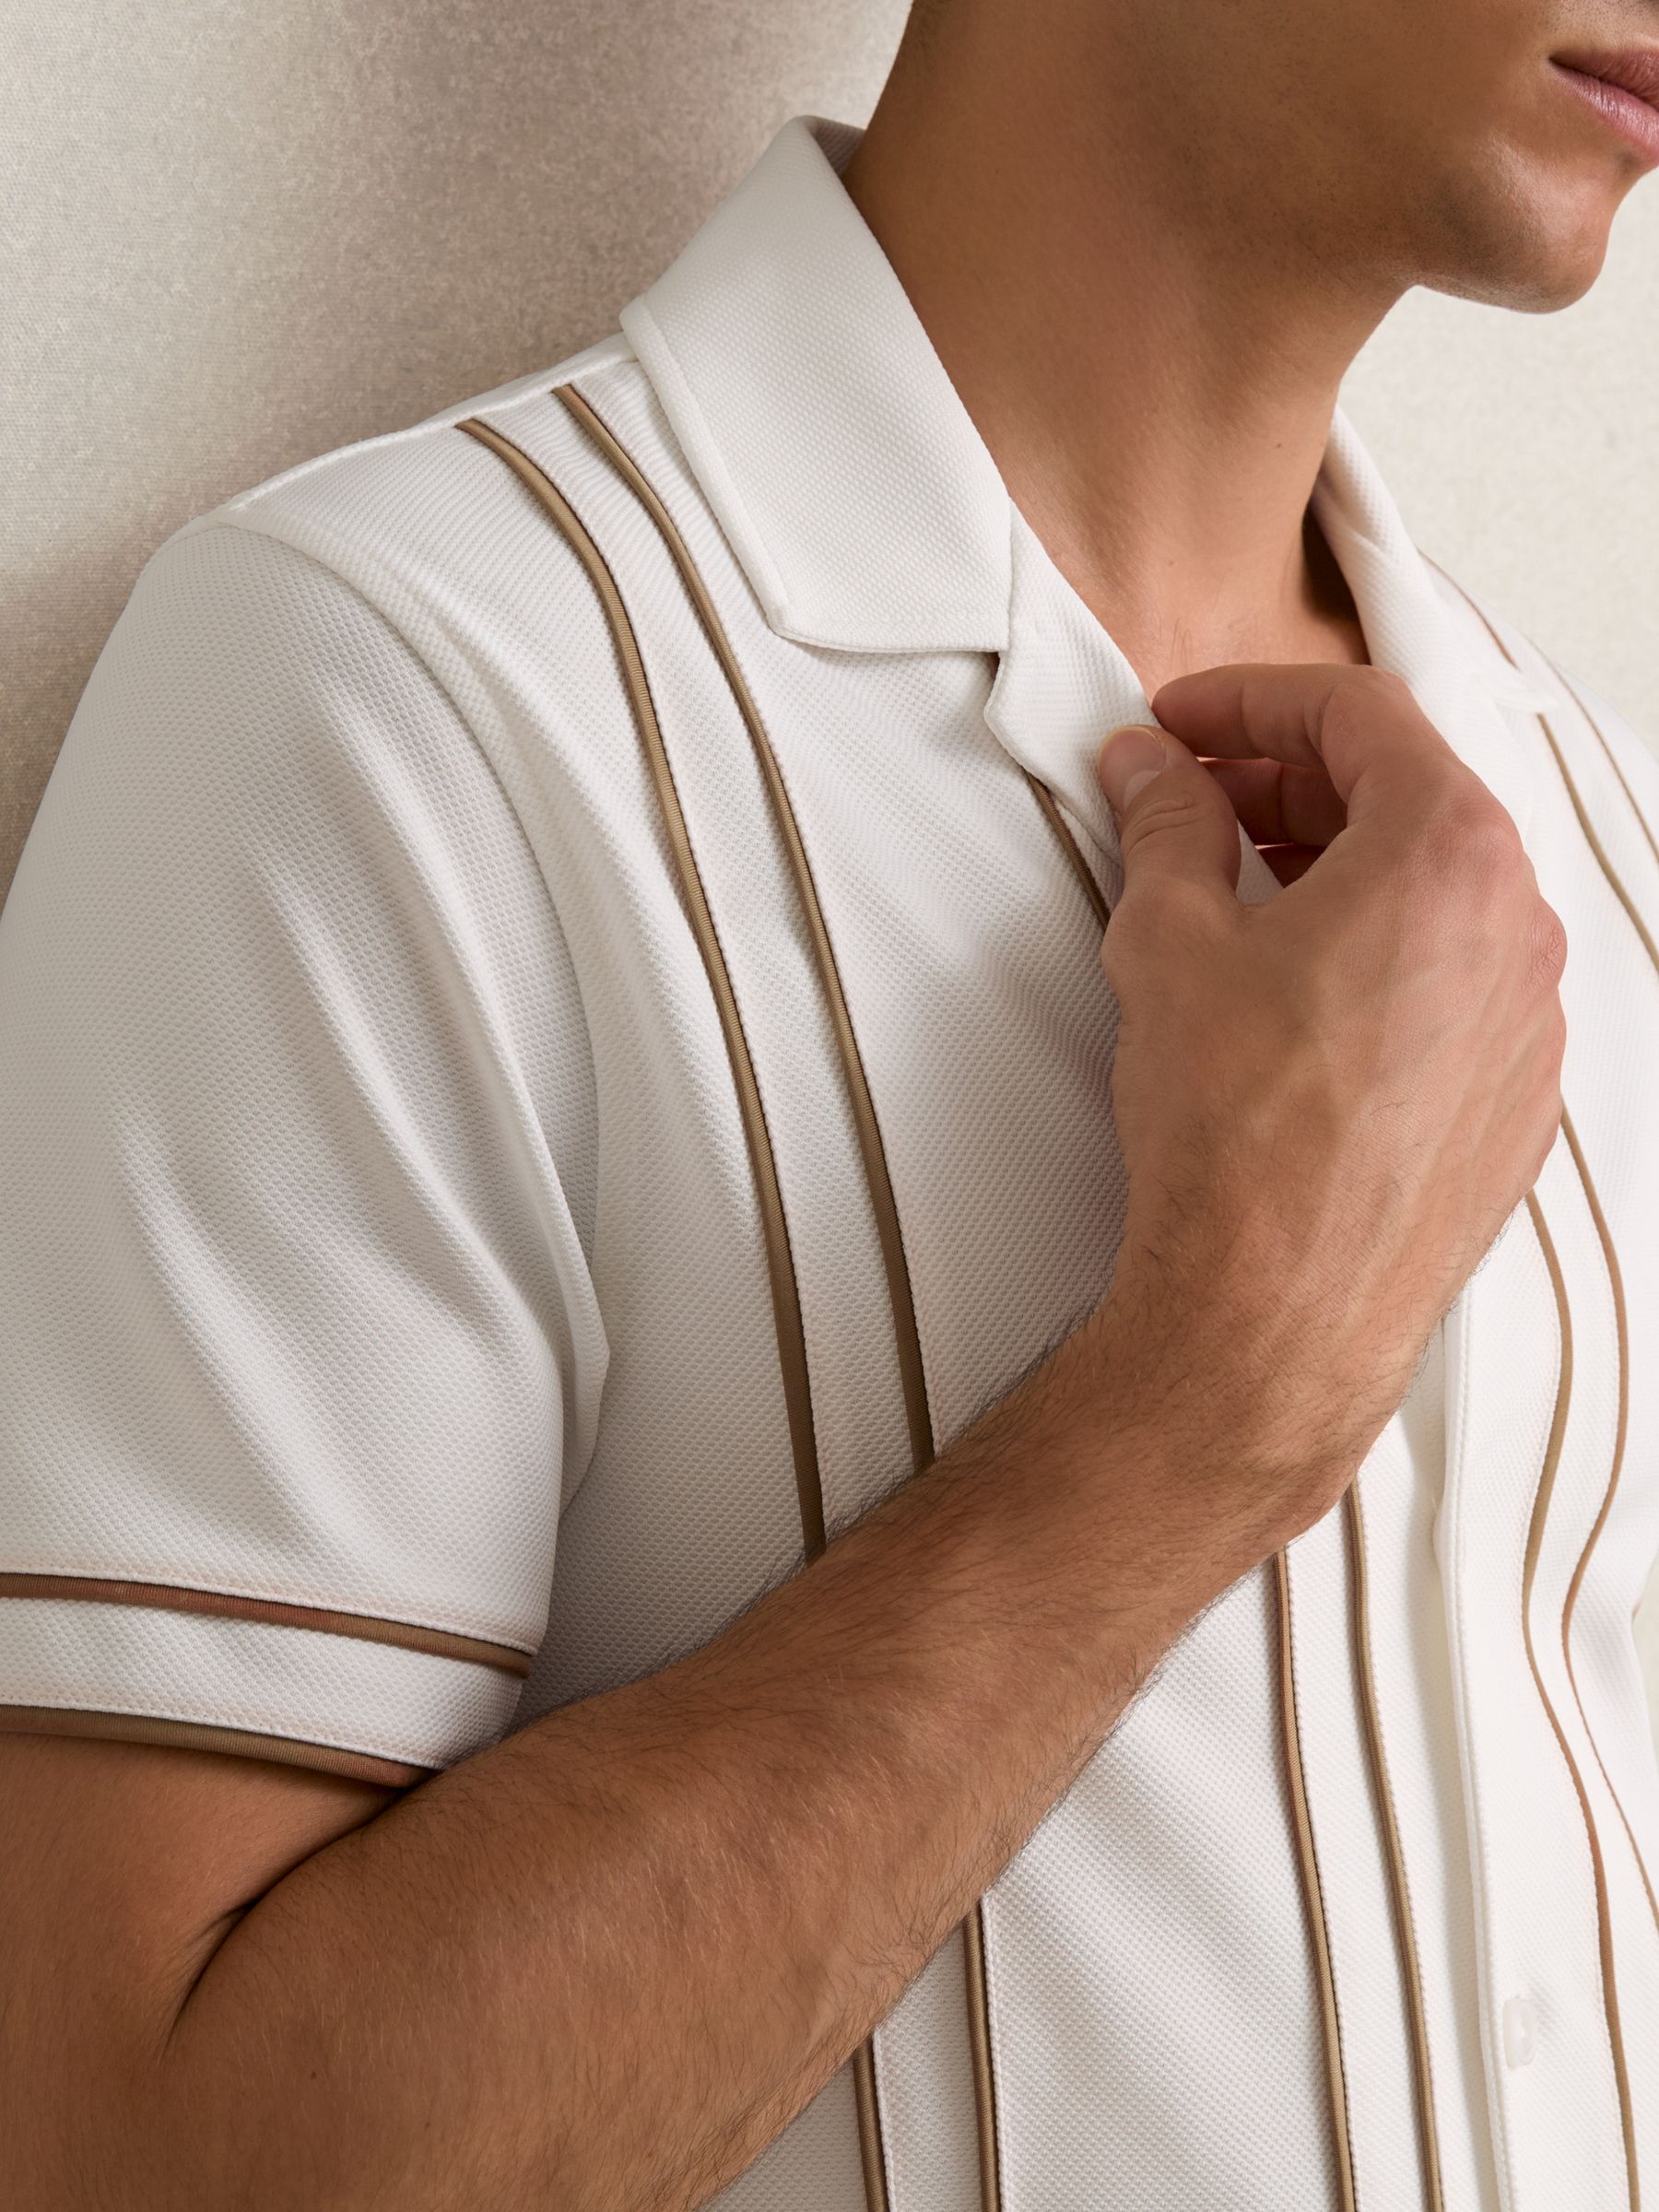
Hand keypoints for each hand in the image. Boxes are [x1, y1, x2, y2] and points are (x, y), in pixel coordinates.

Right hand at [1090, 664, 1565, 1563]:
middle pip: (1408, 796)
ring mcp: (1528, 1020)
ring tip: (1233, 893)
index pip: (1357, 713)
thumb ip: (1167, 824)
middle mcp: (1517, 926)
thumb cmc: (1234, 1131)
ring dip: (1335, 866)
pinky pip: (1453, 984)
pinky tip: (1295, 994)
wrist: (1276, 1314)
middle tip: (1191, 798)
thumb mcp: (1169, 943)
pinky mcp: (1514, 1101)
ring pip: (1436, 893)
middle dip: (1289, 780)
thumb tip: (1152, 770)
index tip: (1177, 723)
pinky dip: (1377, 954)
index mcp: (1450, 853)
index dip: (1249, 699)